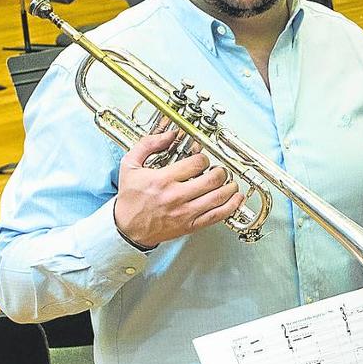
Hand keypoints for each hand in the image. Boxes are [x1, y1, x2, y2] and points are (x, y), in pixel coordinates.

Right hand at [113, 129, 243, 247]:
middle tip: (219, 170)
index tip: (203, 159)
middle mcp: (175, 196)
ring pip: (218, 197)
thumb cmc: (130, 198)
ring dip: (229, 187)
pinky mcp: (190, 225)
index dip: (204, 158)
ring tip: (230, 182)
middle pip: (211, 180)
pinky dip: (231, 206)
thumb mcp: (130, 166)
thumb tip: (168, 135)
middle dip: (220, 171)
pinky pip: (217, 216)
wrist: (127, 228)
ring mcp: (185, 213)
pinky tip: (235, 198)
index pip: (196, 164)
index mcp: (162, 180)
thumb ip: (147, 145)